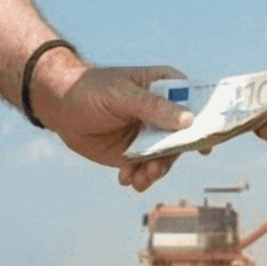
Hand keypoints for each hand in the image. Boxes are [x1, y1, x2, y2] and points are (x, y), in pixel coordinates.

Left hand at [29, 56, 197, 192]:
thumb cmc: (90, 89)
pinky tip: (125, 178)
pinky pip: (147, 169)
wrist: (59, 107)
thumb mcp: (121, 95)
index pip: (196, 102)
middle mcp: (163, 112)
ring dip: (155, 171)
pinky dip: (139, 177)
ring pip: (167, 157)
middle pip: (184, 137)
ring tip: (137, 179)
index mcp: (166, 87)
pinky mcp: (135, 152)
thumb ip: (154, 107)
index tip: (208, 145)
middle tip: (155, 168)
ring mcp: (151, 134)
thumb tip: (188, 119)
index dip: (206, 122)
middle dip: (172, 156)